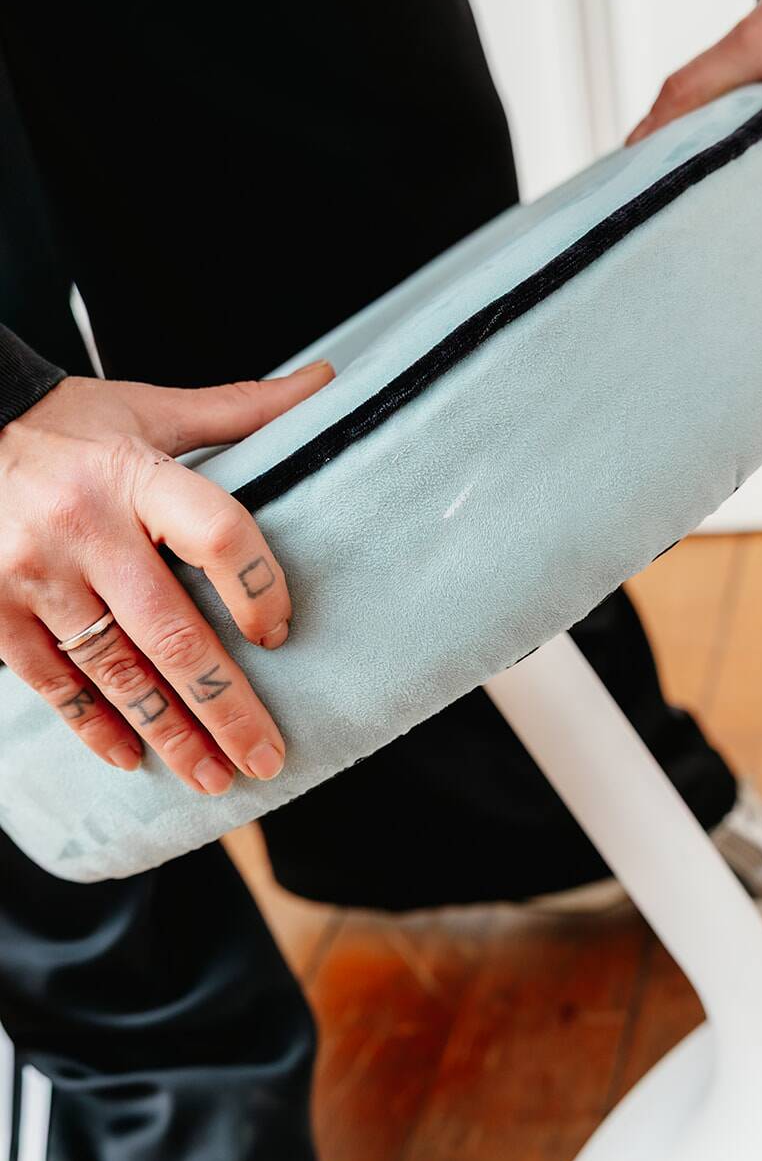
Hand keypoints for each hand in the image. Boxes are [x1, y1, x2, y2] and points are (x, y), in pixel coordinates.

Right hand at [0, 360, 332, 793]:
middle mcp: (83, 530)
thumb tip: (329, 383)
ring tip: (214, 777)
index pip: (217, 534)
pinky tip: (134, 759)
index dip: (259, 588)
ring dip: (170, 735)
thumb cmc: (68, 425)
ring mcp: (33, 577)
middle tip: (266, 758)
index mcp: (132, 474)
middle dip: (226, 707)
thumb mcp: (149, 409)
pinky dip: (95, 726)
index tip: (279, 631)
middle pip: (172, 634)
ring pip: (117, 673)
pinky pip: (54, 682)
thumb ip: (240, 410)